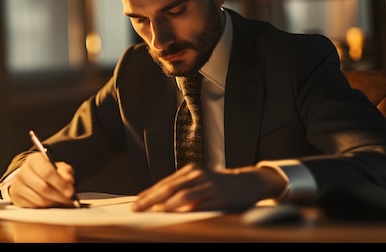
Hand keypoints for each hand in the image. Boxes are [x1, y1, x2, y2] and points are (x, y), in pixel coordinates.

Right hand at [7, 152, 77, 207]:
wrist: (31, 176)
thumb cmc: (47, 171)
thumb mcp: (59, 168)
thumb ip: (66, 173)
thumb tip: (68, 181)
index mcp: (34, 160)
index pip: (47, 172)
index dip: (60, 184)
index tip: (70, 191)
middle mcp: (23, 171)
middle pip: (43, 188)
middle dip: (58, 196)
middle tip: (68, 200)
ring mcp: (17, 185)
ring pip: (38, 199)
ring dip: (53, 203)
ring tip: (60, 202)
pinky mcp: (16, 197)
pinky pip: (33, 207)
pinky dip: (44, 208)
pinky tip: (50, 204)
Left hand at [131, 164, 285, 212]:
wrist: (249, 182)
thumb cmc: (221, 185)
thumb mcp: (200, 182)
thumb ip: (182, 189)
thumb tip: (158, 203)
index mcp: (191, 171)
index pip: (165, 183)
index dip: (149, 193)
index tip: (136, 202)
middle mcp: (199, 175)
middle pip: (170, 188)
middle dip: (151, 199)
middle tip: (138, 208)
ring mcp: (210, 186)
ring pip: (183, 195)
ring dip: (167, 204)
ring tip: (154, 212)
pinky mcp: (221, 197)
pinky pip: (202, 204)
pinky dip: (189, 210)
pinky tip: (179, 215)